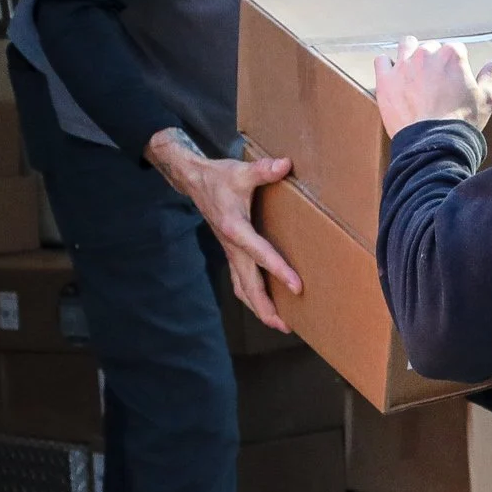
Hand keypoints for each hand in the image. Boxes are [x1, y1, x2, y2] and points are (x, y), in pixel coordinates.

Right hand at [145, 128, 301, 332]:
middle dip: (266, 307)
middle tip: (286, 326)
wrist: (194, 182)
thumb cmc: (219, 178)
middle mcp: (231, 247)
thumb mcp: (241, 171)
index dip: (278, 270)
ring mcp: (230, 253)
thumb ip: (263, 170)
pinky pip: (241, 282)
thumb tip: (285, 165)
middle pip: (248, 285)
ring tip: (280, 324)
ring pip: (243, 289)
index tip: (297, 287)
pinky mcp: (232, 253)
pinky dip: (253, 297)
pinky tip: (267, 305)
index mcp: (235, 228)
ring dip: (259, 308)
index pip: (259, 254)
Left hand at [374, 36, 491, 136]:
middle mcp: (427, 54)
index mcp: (452, 55)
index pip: (455, 50)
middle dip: (434, 61)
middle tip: (436, 84)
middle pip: (431, 48)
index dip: (456, 65)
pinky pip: (382, 60)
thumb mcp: (486, 99)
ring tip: (415, 74)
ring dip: (411, 55)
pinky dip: (387, 66)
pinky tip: (394, 78)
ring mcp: (404, 65)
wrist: (434, 143)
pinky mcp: (385, 79)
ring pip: (406, 46)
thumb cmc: (462, 122)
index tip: (454, 80)